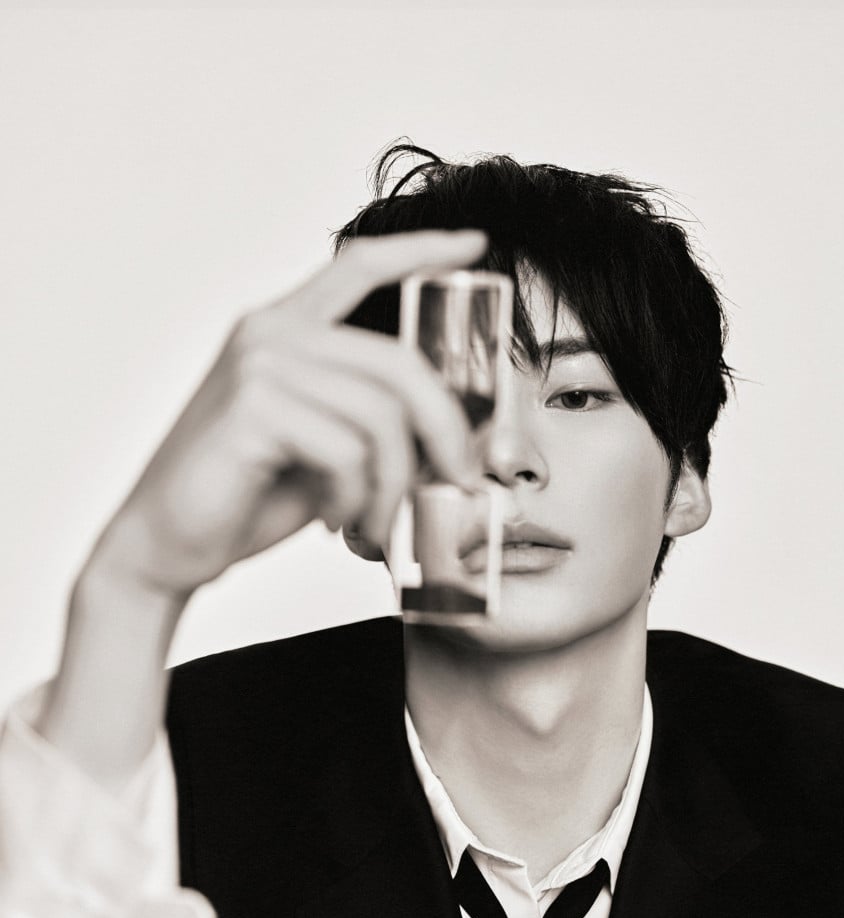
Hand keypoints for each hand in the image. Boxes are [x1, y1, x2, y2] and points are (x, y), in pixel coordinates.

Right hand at [94, 229, 487, 598]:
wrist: (167, 543)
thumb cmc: (246, 495)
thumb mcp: (327, 449)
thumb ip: (376, 422)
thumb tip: (457, 435)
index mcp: (286, 329)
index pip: (360, 265)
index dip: (421, 249)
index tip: (474, 245)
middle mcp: (270, 332)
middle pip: (400, 362)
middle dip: (446, 431)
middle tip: (460, 482)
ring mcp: (258, 365)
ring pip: (381, 417)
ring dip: (393, 487)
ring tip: (375, 524)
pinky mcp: (251, 409)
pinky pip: (348, 452)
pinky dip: (356, 500)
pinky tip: (334, 521)